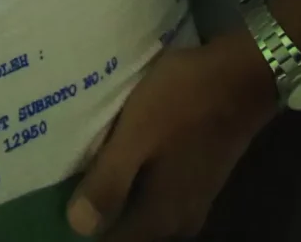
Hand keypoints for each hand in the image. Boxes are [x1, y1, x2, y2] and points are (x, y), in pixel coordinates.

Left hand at [68, 42, 276, 240]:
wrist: (242, 75)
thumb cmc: (183, 102)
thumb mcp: (137, 136)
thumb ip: (109, 183)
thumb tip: (78, 227)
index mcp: (160, 217)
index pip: (113, 241)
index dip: (85, 224)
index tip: (59, 200)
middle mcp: (179, 220)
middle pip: (128, 228)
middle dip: (99, 210)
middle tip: (67, 179)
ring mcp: (193, 200)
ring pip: (143, 209)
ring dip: (118, 193)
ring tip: (86, 165)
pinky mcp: (198, 178)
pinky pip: (157, 192)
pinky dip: (136, 179)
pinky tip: (120, 156)